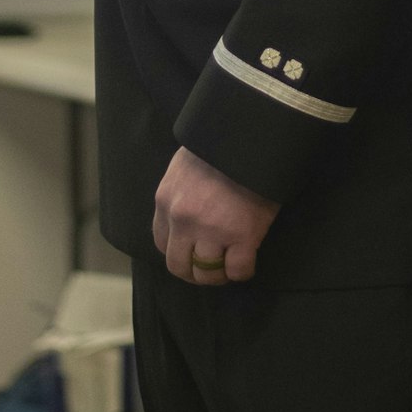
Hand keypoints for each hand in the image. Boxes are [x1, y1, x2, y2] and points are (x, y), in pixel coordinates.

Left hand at [152, 146, 281, 284]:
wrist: (250, 135)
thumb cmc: (219, 147)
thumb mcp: (184, 168)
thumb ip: (179, 195)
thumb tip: (185, 218)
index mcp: (166, 201)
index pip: (161, 243)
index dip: (178, 253)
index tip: (191, 253)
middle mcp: (183, 220)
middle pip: (179, 265)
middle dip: (194, 273)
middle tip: (209, 270)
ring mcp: (212, 230)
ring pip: (208, 274)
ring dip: (219, 276)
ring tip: (229, 268)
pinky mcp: (243, 236)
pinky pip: (239, 270)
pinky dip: (243, 272)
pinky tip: (247, 262)